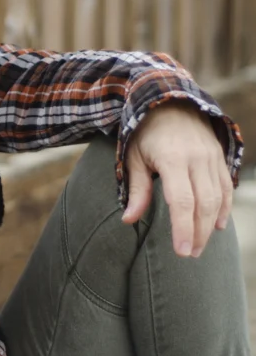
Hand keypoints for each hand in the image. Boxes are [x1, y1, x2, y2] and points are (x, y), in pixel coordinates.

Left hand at [122, 101, 232, 257]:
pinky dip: (224, 207)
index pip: (182, 201)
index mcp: (172, 158)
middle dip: (198, 233)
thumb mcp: (133, 156)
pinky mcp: (219, 156)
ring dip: (210, 225)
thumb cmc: (144, 132)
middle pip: (203, 204)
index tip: (182, 252)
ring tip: (199, 246)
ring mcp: (211, 156)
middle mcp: (196, 158)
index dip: (183, 229)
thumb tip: (128, 220)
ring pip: (218, 198)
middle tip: (189, 254)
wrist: (169, 100)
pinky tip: (217, 225)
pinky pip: (226, 186)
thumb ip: (136, 189)